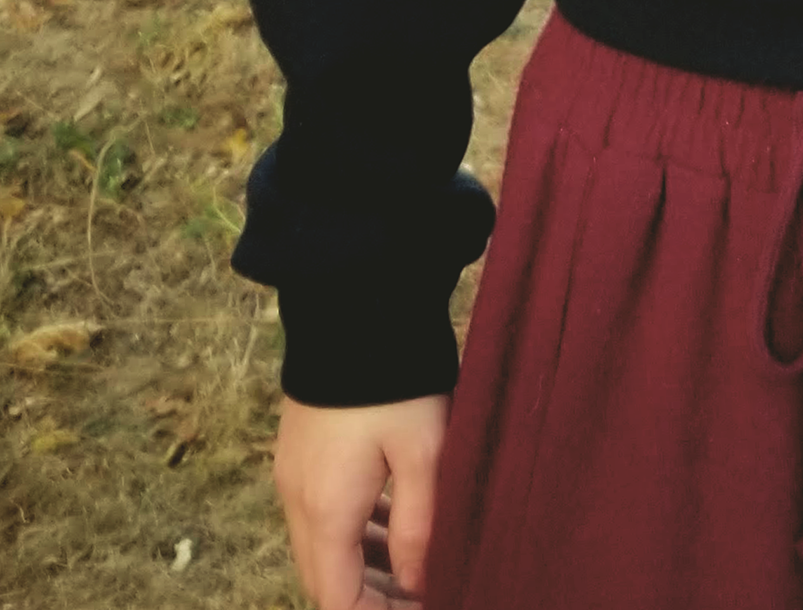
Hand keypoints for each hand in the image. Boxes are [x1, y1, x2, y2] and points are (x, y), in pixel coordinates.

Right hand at [273, 392, 448, 608]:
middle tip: (420, 596)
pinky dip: (352, 530)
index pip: (337, 599)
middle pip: (324, 577)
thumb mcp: (424, 453)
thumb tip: (414, 584)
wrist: (354, 308)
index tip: (421, 608)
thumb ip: (418, 525)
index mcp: (326, 511)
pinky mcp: (301, 450)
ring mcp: (294, 473)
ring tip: (413, 570)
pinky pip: (320, 511)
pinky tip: (390, 522)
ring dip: (361, 565)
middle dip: (368, 599)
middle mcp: (297, 500)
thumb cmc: (395, 383)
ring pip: (321, 544)